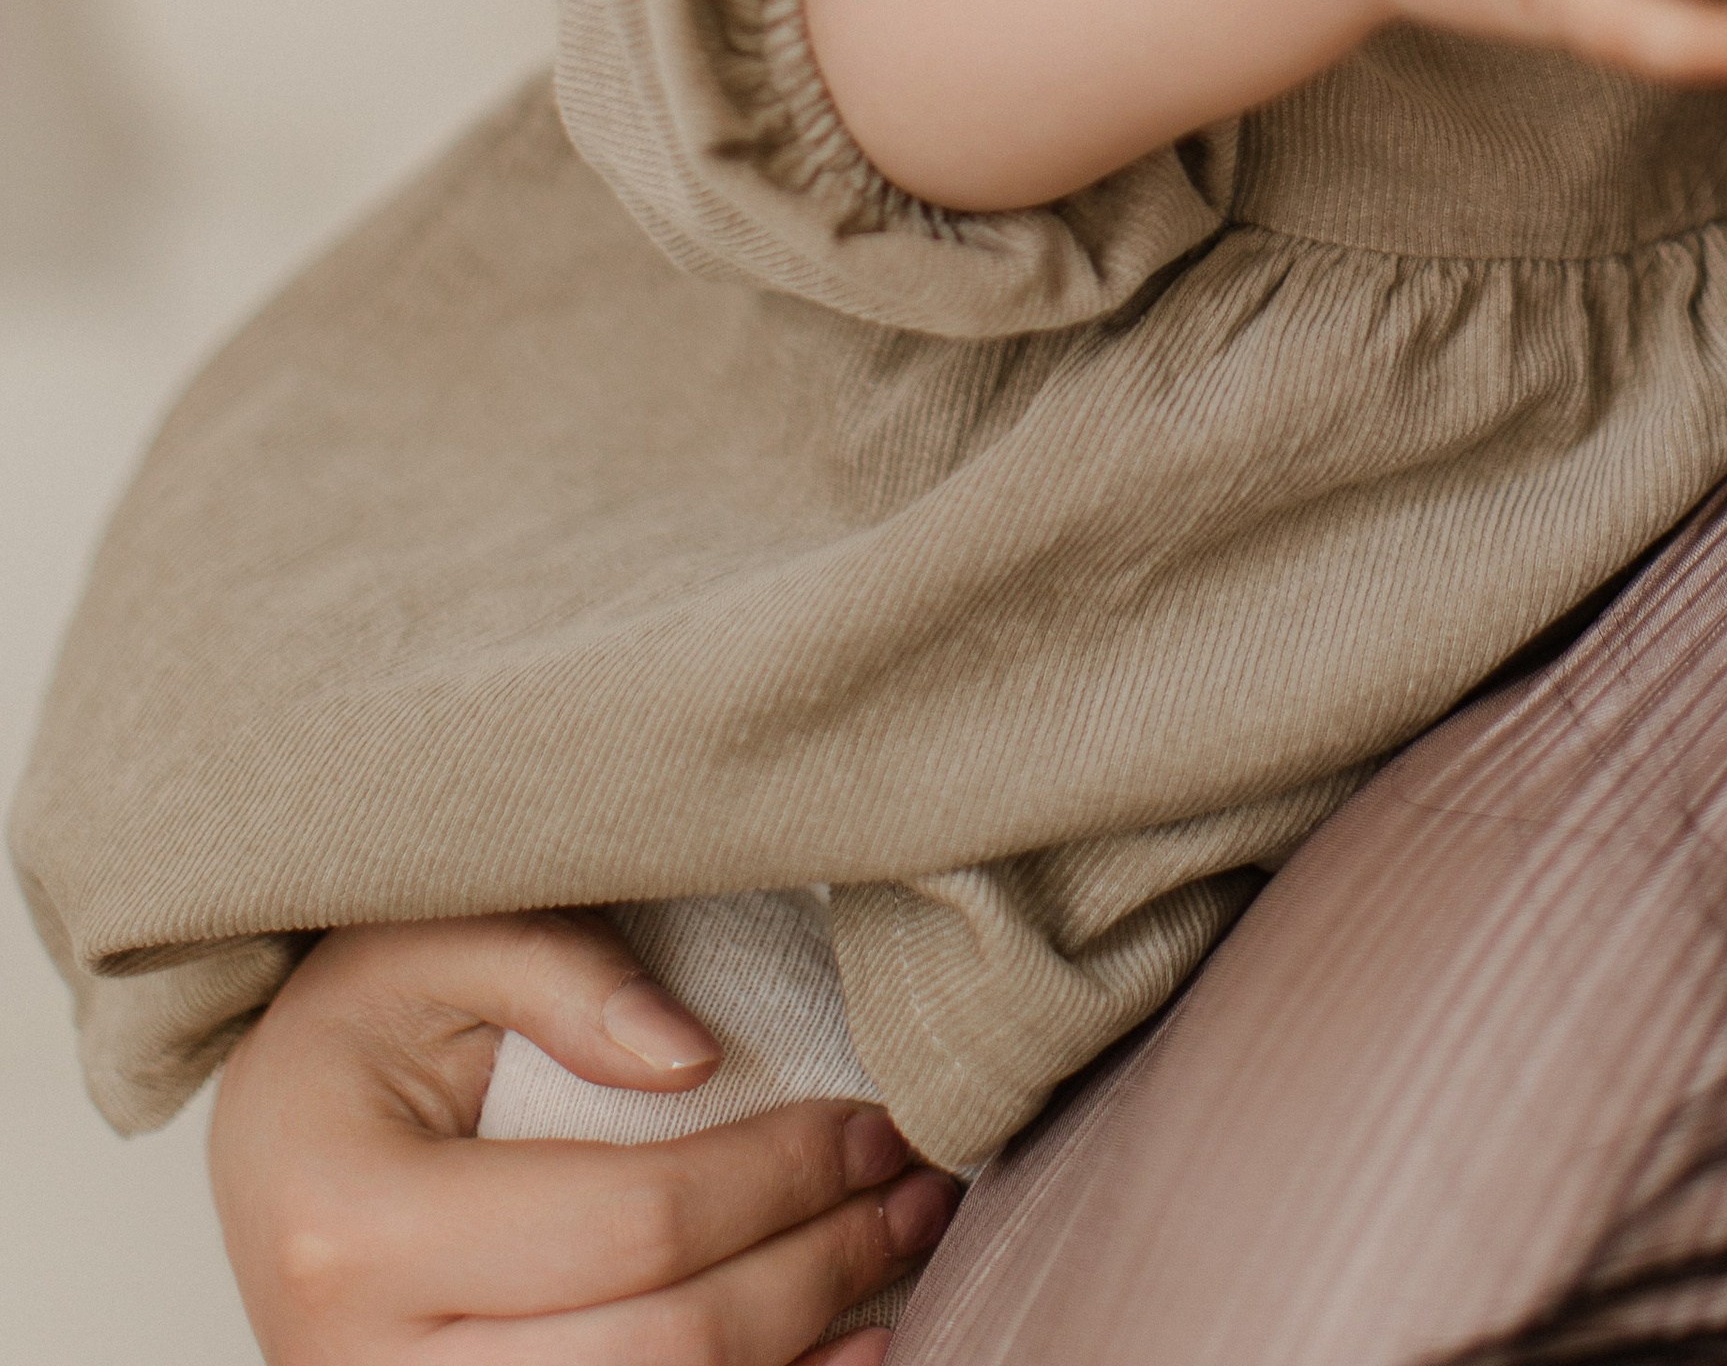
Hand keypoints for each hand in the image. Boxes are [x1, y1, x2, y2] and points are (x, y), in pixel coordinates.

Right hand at [207, 912, 959, 1364]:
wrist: (270, 1146)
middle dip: (817, 1263)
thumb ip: (565, 975)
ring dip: (807, 1345)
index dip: (779, 1175)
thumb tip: (698, 1059)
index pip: (630, 1222)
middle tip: (917, 1179)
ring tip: (901, 1253)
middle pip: (660, 1351)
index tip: (874, 1119)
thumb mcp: (435, 941)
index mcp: (358, 1227)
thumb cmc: (356, 1027)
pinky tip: (847, 1350)